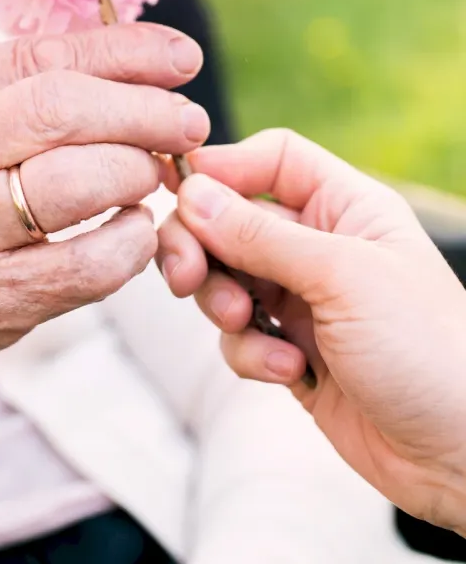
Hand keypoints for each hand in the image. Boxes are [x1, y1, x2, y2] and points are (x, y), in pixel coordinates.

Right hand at [0, 23, 207, 473]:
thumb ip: (24, 98)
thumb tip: (138, 63)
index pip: (35, 55)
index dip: (121, 50)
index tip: (182, 58)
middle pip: (57, 108)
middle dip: (143, 110)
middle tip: (188, 123)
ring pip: (73, 180)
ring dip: (137, 172)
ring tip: (154, 177)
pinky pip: (86, 264)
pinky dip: (131, 243)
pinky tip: (136, 233)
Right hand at [157, 129, 465, 534]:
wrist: (463, 456)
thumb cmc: (428, 351)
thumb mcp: (342, 277)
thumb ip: (260, 235)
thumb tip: (193, 193)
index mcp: (346, 207)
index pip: (272, 160)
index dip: (224, 167)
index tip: (180, 189)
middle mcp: (320, 247)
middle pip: (230, 219)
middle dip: (202, 245)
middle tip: (186, 275)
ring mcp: (303, 300)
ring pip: (224, 279)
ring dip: (222, 303)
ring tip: (245, 325)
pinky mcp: (291, 351)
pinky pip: (238, 336)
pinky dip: (251, 353)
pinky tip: (290, 372)